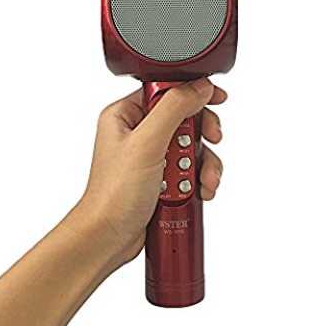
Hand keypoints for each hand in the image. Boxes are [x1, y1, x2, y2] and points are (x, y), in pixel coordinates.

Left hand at [79, 78, 226, 263]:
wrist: (108, 238)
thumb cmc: (114, 193)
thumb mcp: (147, 143)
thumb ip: (174, 108)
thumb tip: (200, 87)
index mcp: (127, 114)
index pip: (167, 90)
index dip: (193, 93)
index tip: (216, 98)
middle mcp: (139, 131)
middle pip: (185, 118)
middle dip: (201, 135)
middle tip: (211, 141)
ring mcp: (151, 155)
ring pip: (192, 146)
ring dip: (203, 163)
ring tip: (200, 180)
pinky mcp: (161, 176)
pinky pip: (191, 168)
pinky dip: (199, 179)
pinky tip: (199, 190)